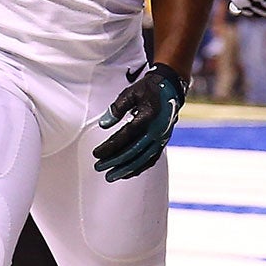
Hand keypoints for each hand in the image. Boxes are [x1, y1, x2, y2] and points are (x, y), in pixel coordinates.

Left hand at [93, 64, 186, 182]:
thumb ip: (116, 108)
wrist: (170, 89)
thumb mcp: (130, 92)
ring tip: (109, 176)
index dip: (110, 146)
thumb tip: (104, 125)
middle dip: (115, 162)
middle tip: (98, 168)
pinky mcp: (162, 142)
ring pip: (143, 159)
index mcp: (148, 116)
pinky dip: (138, 168)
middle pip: (133, 151)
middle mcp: (157, 130)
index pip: (126, 135)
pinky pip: (151, 159)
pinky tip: (126, 174)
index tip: (96, 154)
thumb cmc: (147, 90)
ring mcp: (161, 138)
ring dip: (125, 169)